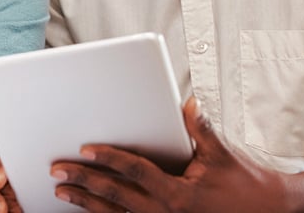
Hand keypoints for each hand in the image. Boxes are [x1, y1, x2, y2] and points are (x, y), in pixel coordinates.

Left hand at [49, 97, 288, 211]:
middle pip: (116, 196)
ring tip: (62, 192)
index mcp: (179, 194)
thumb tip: (187, 101)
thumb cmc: (246, 185)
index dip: (108, 159)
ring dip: (87, 204)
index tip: (85, 149)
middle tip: (57, 171)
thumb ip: (200, 127)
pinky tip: (88, 209)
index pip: (135, 173)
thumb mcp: (223, 154)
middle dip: (84, 182)